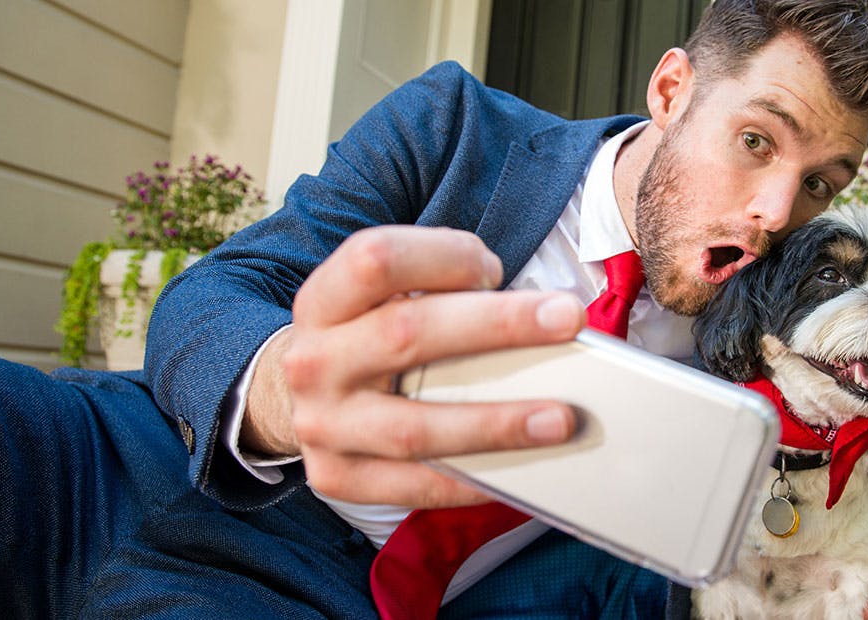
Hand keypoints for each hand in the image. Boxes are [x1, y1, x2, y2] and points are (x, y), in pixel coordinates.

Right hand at [243, 226, 584, 508]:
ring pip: (414, 426)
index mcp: (324, 300)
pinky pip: (414, 486)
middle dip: (498, 324)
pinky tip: (522, 468)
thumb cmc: (369, 337)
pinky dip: (471, 480)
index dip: (441, 256)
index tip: (496, 267)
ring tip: (560, 418)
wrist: (298, 400)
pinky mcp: (338, 477)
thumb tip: (537, 314)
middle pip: (407, 333)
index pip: (375, 260)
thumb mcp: (382, 298)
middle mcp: (314, 360)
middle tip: (568, 319)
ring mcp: (322, 425)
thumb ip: (442, 290)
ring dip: (495, 422)